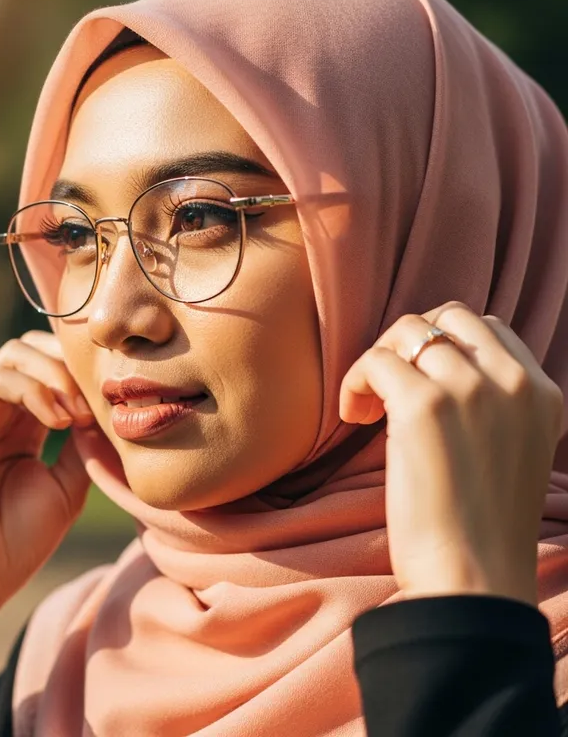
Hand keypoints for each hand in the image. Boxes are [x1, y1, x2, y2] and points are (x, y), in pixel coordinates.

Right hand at [0, 331, 95, 656]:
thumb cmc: (16, 542)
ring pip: (15, 355)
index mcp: (23, 423)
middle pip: (33, 349)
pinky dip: (34, 389)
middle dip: (70, 362)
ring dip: (56, 375)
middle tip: (97, 397)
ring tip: (77, 415)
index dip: (84, 372)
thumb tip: (109, 410)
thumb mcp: (68, 487)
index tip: (115, 398)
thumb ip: (84, 445)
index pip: (52, 368)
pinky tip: (58, 420)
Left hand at [339, 301, 564, 605]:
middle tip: (389, 385)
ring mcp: (471, 390)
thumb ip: (492, 402)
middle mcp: (513, 382)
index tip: (418, 380)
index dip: (442, 344)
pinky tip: (354, 416)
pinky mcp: (424, 406)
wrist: (472, 579)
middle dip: (410, 341)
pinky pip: (375, 359)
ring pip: (407, 331)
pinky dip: (354, 380)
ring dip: (378, 361)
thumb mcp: (510, 449)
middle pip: (447, 316)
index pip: (487, 326)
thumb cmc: (479, 524)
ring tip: (369, 405)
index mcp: (541, 393)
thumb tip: (434, 363)